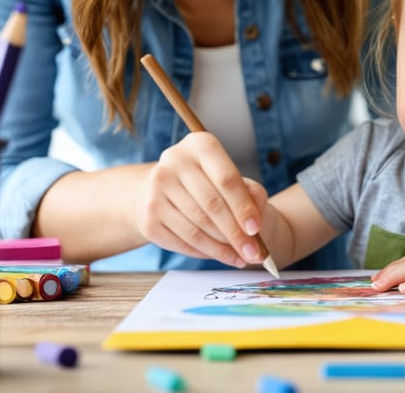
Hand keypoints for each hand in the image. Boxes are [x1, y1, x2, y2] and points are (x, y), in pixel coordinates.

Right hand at [133, 131, 270, 266]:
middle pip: (211, 205)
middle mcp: (173, 162)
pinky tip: (221, 256)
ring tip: (241, 258)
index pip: (226, 179)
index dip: (243, 207)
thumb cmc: (210, 184)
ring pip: (197, 227)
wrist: (167, 190)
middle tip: (253, 253)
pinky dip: (205, 253)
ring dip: (222, 248)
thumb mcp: (234, 179)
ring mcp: (155, 190)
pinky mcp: (148, 218)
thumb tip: (255, 220)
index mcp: (200, 145)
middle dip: (235, 234)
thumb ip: (252, 193)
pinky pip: (182, 242)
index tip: (256, 229)